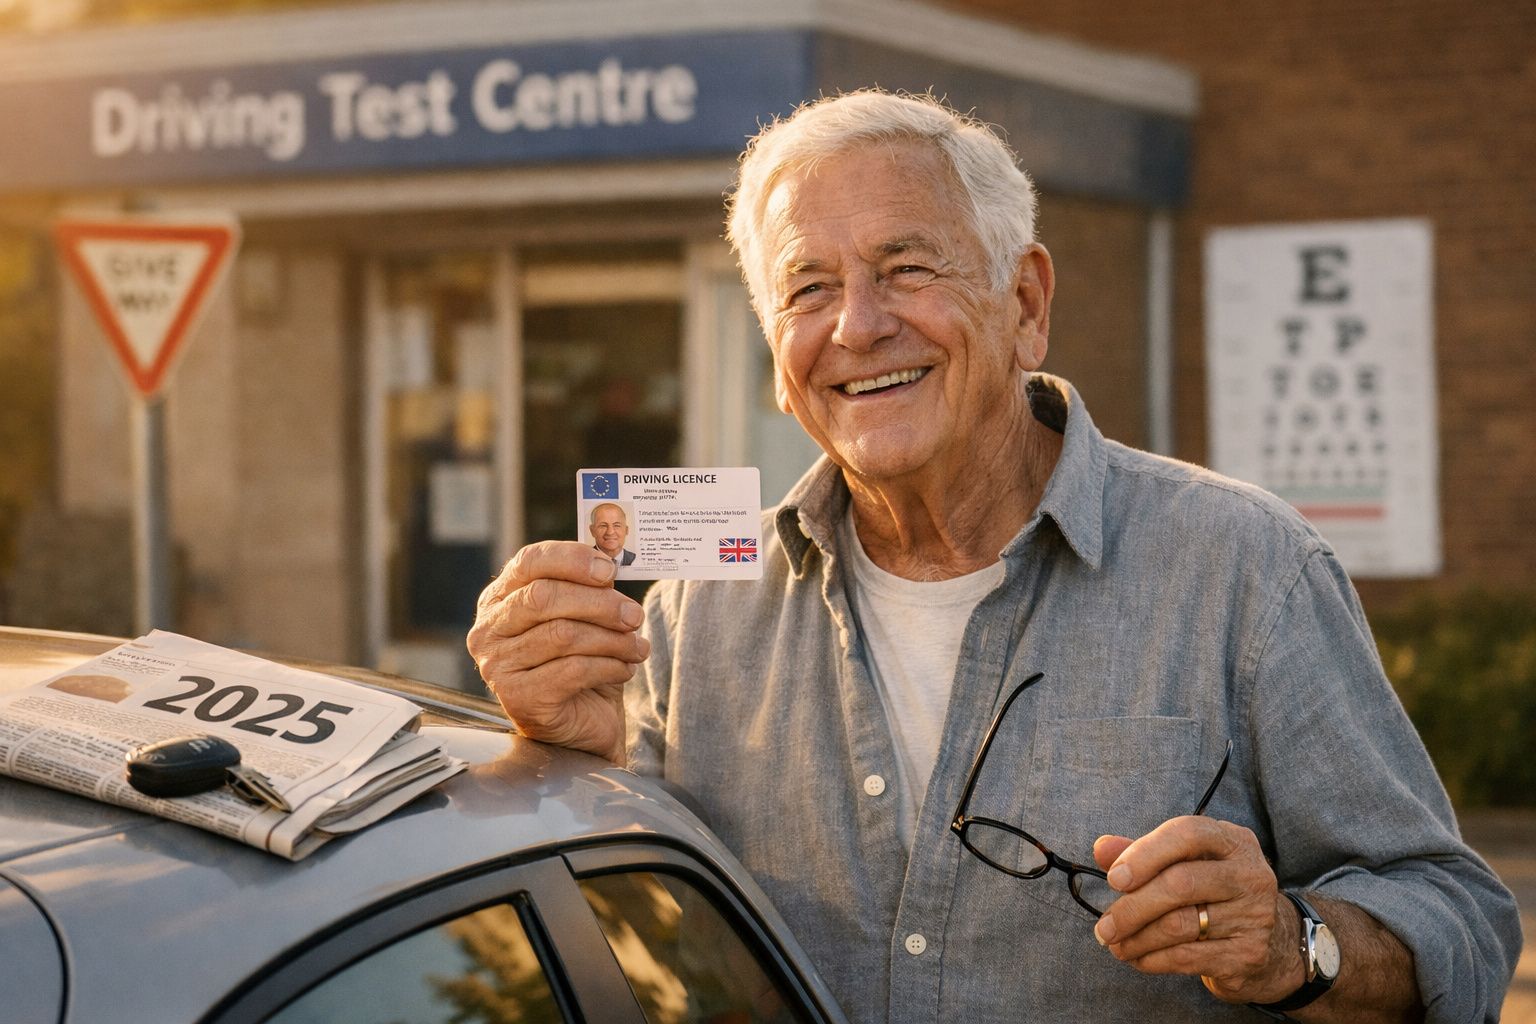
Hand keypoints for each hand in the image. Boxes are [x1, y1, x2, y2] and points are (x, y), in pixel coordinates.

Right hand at [467, 541, 649, 763]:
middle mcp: (489, 630)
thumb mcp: (586, 618)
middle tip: (634, 615)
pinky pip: (571, 670)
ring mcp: (497, 666)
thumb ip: (590, 586)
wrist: (584, 728)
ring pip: (562, 634)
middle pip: (544, 597)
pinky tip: (625, 669)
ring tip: (637, 647)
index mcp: (500, 599)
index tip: (610, 569)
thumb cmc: (583, 665)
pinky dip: (608, 666)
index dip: (572, 559)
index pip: (529, 562)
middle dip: (599, 603)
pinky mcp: (518, 698)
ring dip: (611, 639)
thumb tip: (609, 560)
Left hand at [1090, 818, 1302, 1004]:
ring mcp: (1255, 915)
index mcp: (1233, 840)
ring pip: (1180, 925)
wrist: (1271, 940)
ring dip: (1136, 938)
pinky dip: (1153, 959)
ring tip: (1113, 944)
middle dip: (1132, 907)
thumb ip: (1143, 853)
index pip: (1187, 833)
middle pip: (1180, 884)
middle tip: (1103, 927)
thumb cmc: (1212, 891)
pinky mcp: (1249, 953)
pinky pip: (1188, 957)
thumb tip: (1102, 848)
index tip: (1113, 878)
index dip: (1145, 853)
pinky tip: (1137, 958)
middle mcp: (1250, 874)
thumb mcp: (1184, 862)